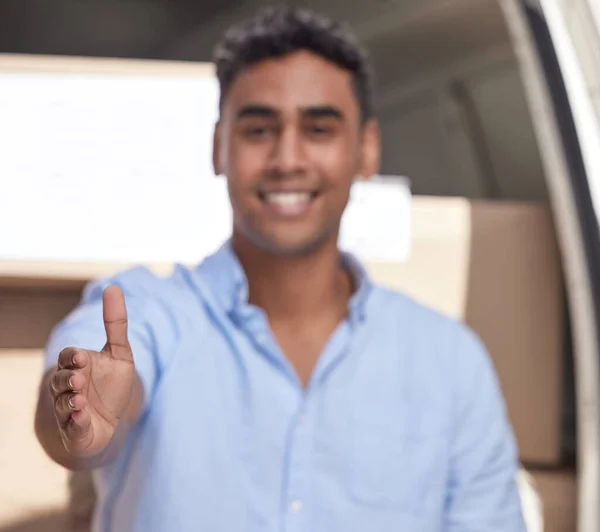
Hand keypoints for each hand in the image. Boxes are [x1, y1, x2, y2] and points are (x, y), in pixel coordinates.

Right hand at [48, 285, 135, 457]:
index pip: (68, 357)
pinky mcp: (75, 430)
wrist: (109, 423)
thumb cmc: (111, 386)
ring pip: (62, 403)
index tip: (81, 358)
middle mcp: (68, 387)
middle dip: (67, 379)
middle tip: (78, 379)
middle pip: (60, 380)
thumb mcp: (120, 353)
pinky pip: (72, 426)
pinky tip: (83, 416)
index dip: (73, 357)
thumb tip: (113, 287)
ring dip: (70, 401)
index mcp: (77, 366)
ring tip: (80, 400)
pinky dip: (76, 421)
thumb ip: (116, 323)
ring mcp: (68, 409)